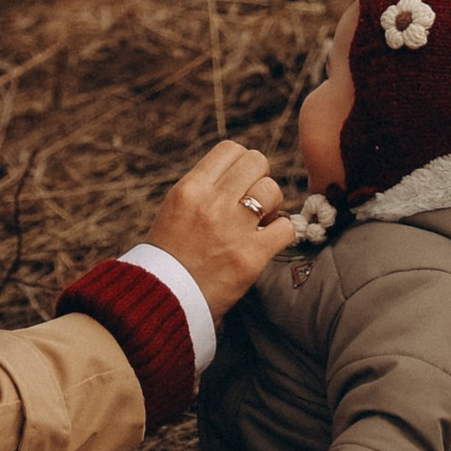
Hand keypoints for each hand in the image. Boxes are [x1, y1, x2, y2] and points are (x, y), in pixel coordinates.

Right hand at [137, 138, 299, 314]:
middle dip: (259, 179)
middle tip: (253, 201)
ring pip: (273, 190)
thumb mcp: (176, 208)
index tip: (239, 182)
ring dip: (272, 205)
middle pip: (257, 162)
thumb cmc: (171, 254)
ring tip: (260, 222)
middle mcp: (211, 203)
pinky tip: (268, 240)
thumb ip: (206, 186)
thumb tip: (241, 172)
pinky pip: (286, 227)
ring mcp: (232, 229)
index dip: (241, 163)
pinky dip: (282, 232)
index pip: (231, 149)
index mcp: (190, 188)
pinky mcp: (251, 257)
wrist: (164, 301)